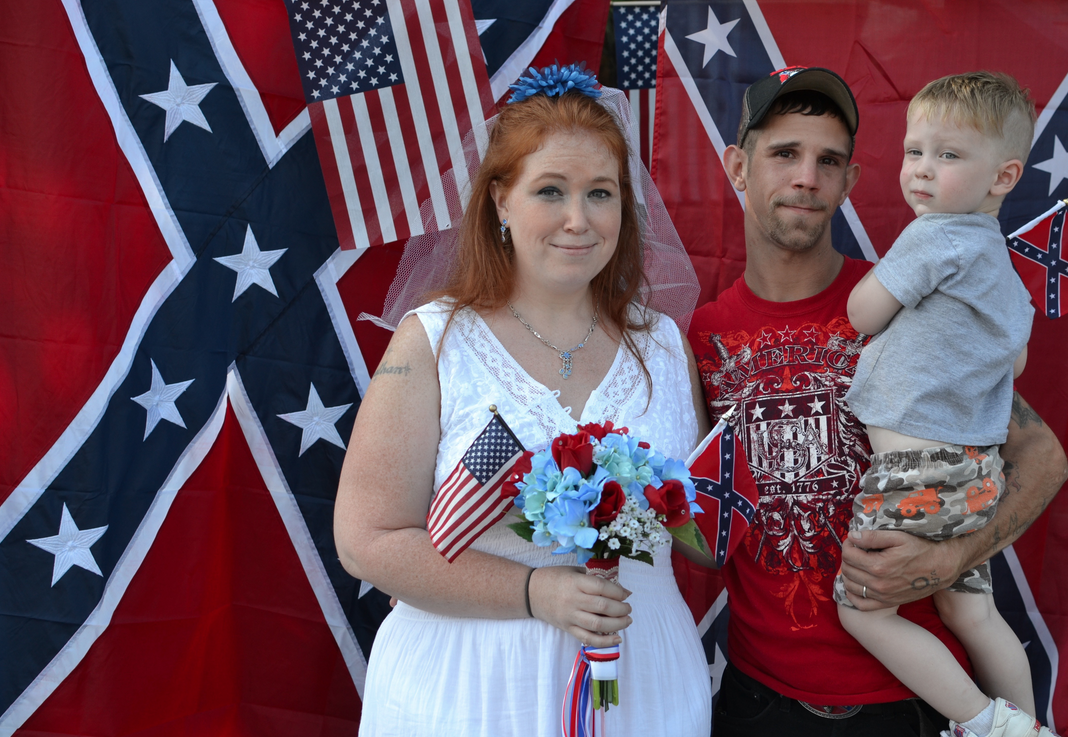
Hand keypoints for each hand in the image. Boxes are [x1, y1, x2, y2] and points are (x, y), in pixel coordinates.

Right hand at [528, 566, 632, 647]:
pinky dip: (604, 641)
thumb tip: (619, 589)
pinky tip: (617, 638)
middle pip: (602, 606)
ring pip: (598, 624)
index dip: (618, 592)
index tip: (626, 594)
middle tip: (628, 608)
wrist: (530, 592)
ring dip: (617, 624)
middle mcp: (573, 600)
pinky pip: (588, 638)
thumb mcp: (574, 571)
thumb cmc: (554, 577)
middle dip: (621, 609)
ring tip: (627, 621)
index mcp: (575, 582)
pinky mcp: (567, 628)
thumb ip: (594, 579)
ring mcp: (570, 616)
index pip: (601, 587)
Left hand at [839, 529, 964, 609]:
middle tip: (855, 549)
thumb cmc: (921, 549)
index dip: (848, 544)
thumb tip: (852, 536)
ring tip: (856, 563)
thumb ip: (872, 537)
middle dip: (847, 557)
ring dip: (848, 573)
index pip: (848, 555)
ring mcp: (883, 596)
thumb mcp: (898, 537)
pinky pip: (861, 604)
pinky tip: (856, 583)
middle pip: (847, 569)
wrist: (942, 567)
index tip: (854, 539)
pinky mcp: (887, 603)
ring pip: (850, 586)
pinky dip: (853, 594)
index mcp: (879, 566)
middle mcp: (879, 584)